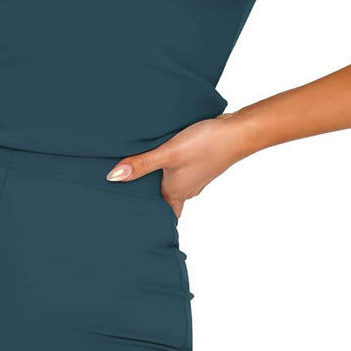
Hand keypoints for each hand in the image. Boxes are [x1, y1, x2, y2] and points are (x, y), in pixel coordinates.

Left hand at [106, 114, 255, 217]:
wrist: (237, 132)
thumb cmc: (205, 145)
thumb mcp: (168, 153)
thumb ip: (141, 164)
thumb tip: (113, 177)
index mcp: (175, 192)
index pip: (161, 214)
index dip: (149, 217)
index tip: (132, 218)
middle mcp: (186, 188)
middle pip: (165, 200)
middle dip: (150, 199)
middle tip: (127, 195)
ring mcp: (195, 176)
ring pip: (174, 185)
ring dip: (160, 182)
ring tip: (140, 175)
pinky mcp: (200, 162)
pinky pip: (182, 171)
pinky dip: (171, 169)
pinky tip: (164, 156)